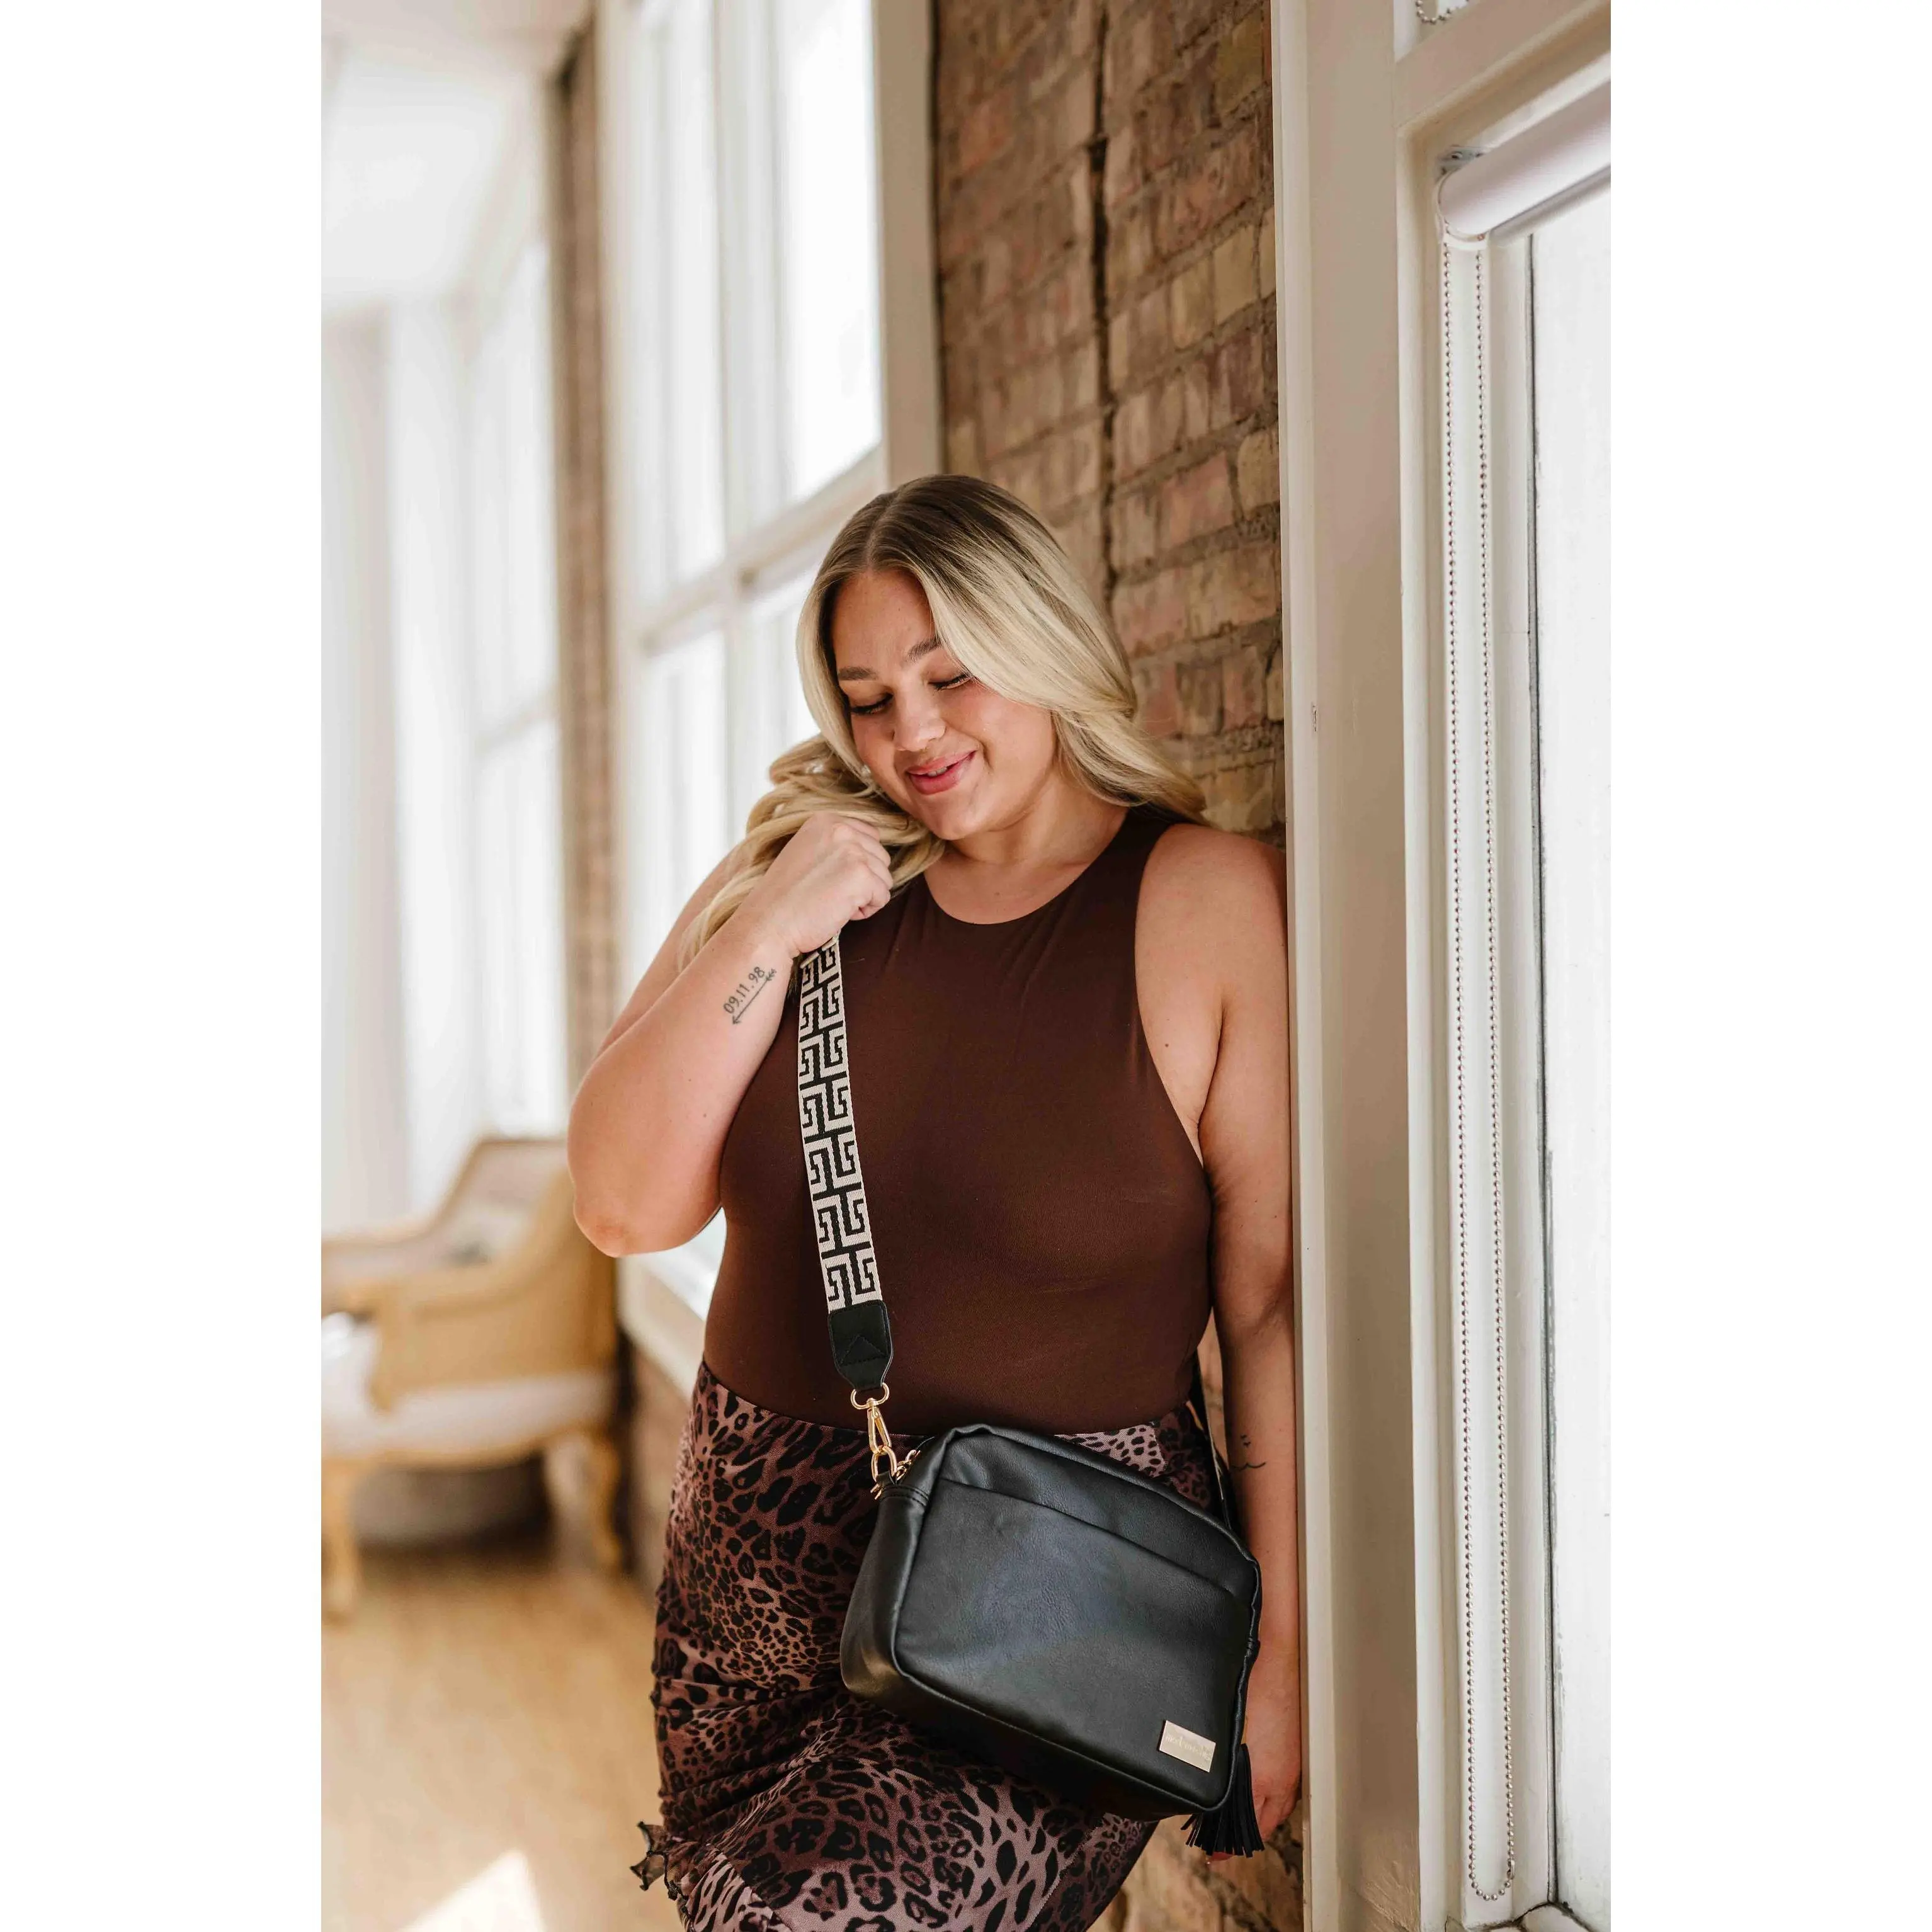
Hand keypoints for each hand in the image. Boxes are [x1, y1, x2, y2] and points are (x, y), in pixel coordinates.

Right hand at [739, 812, 893, 960]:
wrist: (768, 923)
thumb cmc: (785, 898)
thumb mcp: (807, 853)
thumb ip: (836, 844)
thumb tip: (870, 853)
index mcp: (825, 820)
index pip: (870, 837)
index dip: (857, 864)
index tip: (830, 878)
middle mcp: (840, 829)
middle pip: (880, 857)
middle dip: (863, 880)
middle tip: (828, 892)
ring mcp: (853, 851)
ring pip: (884, 878)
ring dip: (864, 896)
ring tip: (832, 901)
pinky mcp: (861, 876)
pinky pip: (882, 897)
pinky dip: (865, 911)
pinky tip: (838, 911)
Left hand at [1217, 1640, 1300, 1860]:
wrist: (1280, 1655)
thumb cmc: (1251, 1685)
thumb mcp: (1226, 1733)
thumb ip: (1216, 1764)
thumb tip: (1203, 1784)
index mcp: (1261, 1777)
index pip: (1246, 1826)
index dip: (1228, 1843)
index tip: (1215, 1853)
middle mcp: (1281, 1778)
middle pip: (1263, 1822)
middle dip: (1244, 1835)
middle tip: (1224, 1843)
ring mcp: (1293, 1766)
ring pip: (1278, 1807)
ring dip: (1261, 1817)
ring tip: (1242, 1820)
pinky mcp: (1298, 1753)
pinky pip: (1286, 1789)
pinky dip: (1274, 1798)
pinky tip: (1263, 1792)